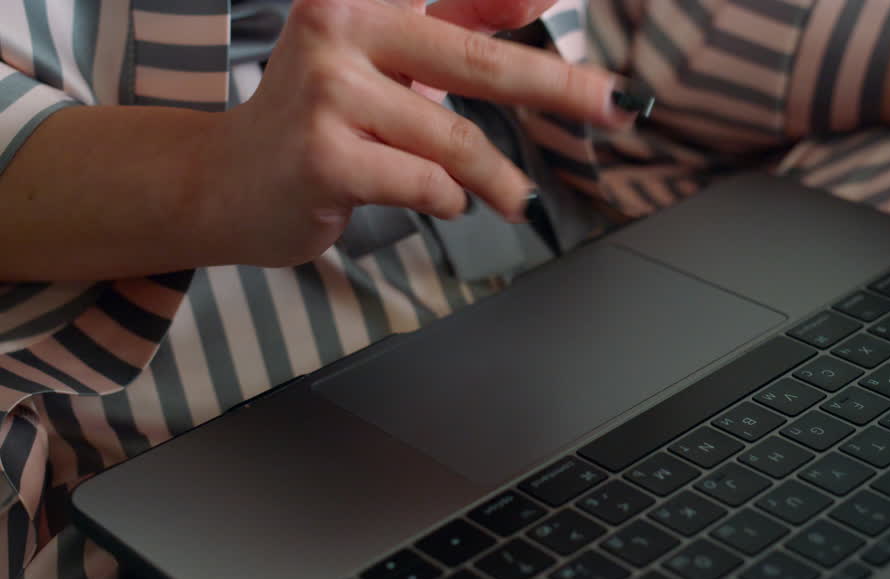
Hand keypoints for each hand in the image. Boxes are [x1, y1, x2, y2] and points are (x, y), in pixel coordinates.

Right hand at [203, 0, 635, 267]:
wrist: (225, 182)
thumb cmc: (322, 115)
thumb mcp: (386, 53)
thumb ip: (458, 20)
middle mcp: (339, 27)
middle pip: (477, 63)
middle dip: (560, 87)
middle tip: (617, 105)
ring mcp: (327, 92)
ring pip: (455, 140)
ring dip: (498, 179)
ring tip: (518, 199)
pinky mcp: (324, 156)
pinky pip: (426, 183)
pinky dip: (448, 200)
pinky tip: (438, 200)